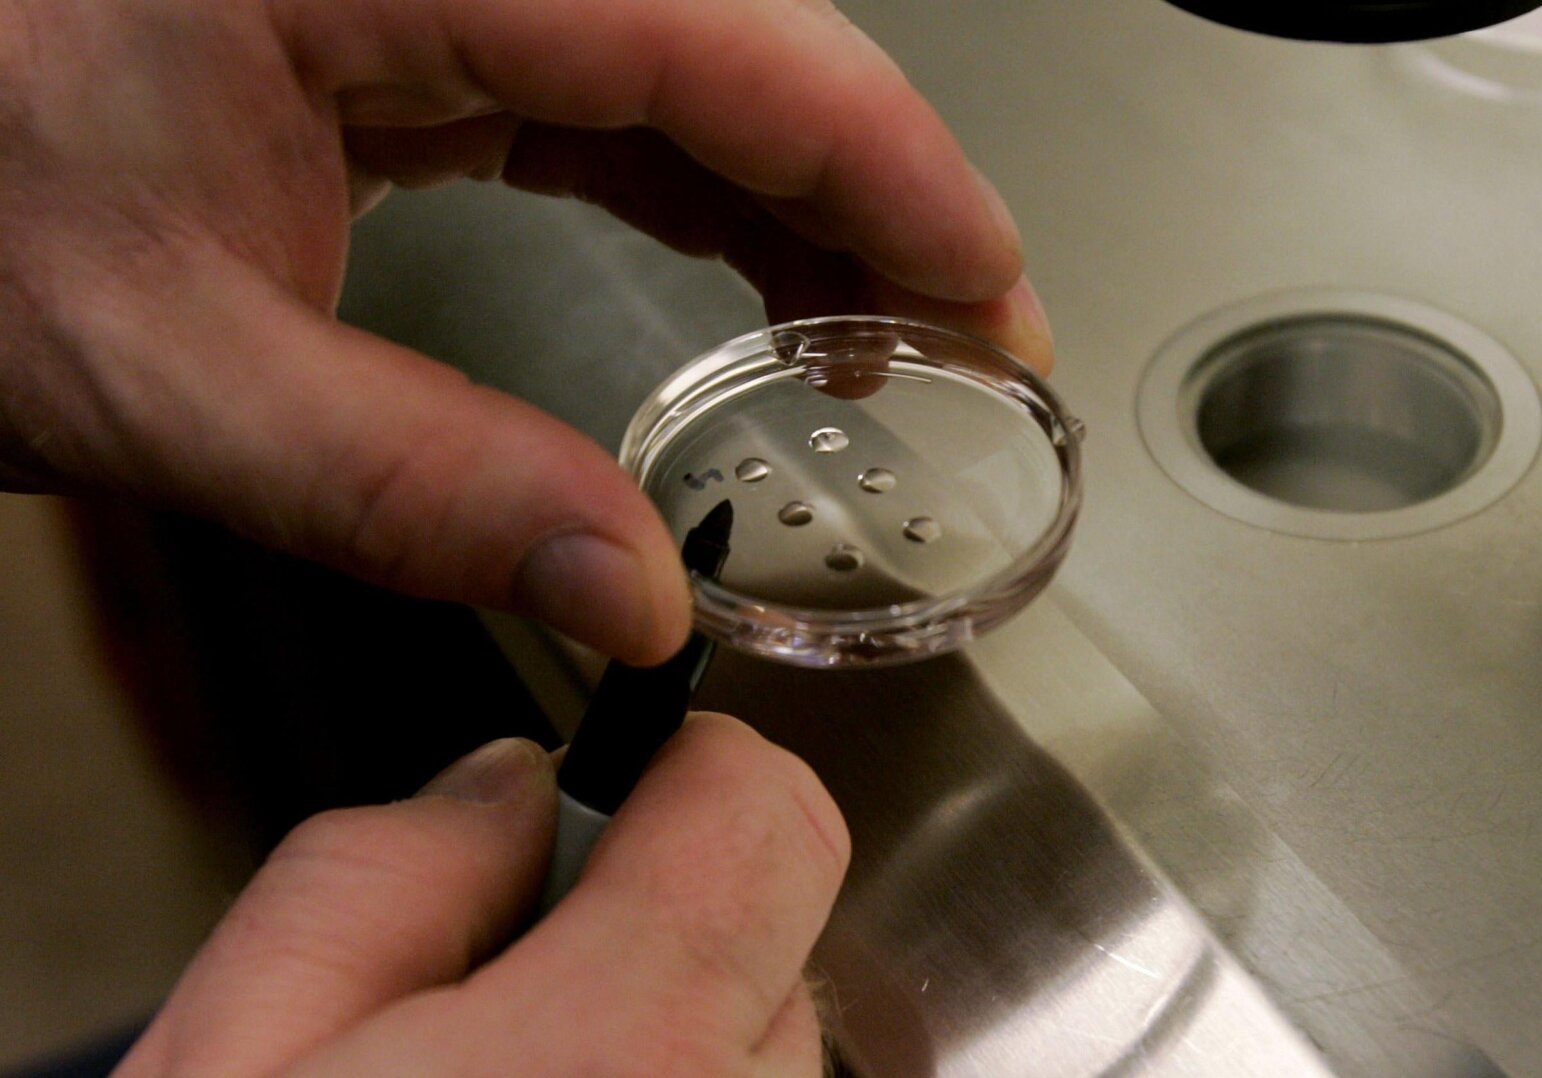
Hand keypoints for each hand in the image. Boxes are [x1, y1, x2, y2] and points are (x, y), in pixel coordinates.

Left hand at [0, 0, 1051, 665]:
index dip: (889, 168)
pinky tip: (754, 265)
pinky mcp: (406, 13)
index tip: (987, 288)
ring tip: (882, 329)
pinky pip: (609, 78)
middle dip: (875, 188)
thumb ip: (406, 488)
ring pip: (688, 56)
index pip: (715, 43)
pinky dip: (702, 177)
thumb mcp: (158, 373)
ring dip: (804, 188)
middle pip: (735, 36)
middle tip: (969, 338)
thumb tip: (625, 585)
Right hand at [119, 717, 850, 1074]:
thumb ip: (381, 872)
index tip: (620, 787)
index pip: (765, 805)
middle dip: (669, 903)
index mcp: (622, 1048)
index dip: (687, 766)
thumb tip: (505, 782)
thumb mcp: (236, 1055)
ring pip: (770, 1029)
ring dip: (672, 1019)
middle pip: (781, 912)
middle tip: (517, 978)